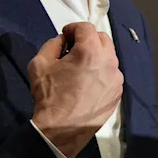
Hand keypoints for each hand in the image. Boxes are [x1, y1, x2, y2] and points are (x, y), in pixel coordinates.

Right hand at [29, 22, 122, 157]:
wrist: (61, 130)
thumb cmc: (49, 96)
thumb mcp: (40, 64)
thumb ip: (52, 44)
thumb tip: (63, 40)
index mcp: (90, 51)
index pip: (86, 27)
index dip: (73, 28)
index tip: (65, 36)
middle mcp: (109, 61)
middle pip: (102, 38)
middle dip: (87, 39)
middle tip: (72, 49)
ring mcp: (116, 78)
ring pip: (109, 56)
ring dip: (96, 55)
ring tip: (81, 68)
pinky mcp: (118, 92)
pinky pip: (112, 74)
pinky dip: (102, 72)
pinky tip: (88, 83)